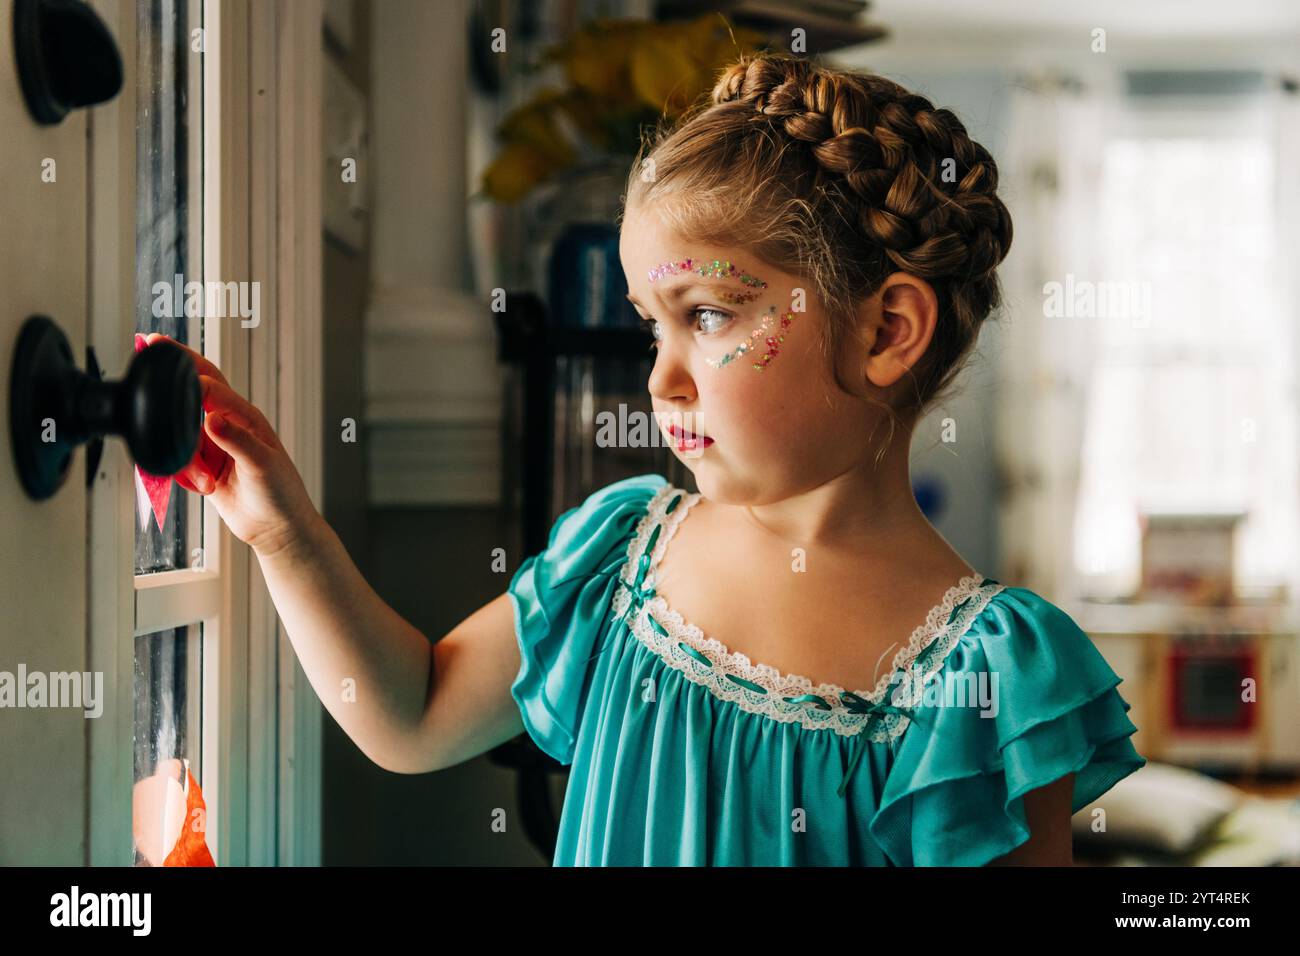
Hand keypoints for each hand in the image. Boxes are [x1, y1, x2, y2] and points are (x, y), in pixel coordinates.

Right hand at [144, 333, 318, 557]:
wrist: (277, 529)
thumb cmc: (282, 494)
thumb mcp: (263, 465)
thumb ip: (238, 441)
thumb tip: (212, 418)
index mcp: (247, 418)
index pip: (216, 387)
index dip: (192, 374)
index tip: (172, 374)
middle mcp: (229, 426)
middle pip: (198, 387)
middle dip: (177, 366)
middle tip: (152, 343)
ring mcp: (214, 445)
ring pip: (180, 434)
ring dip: (186, 460)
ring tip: (207, 483)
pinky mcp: (202, 465)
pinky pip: (178, 459)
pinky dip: (182, 473)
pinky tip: (201, 486)